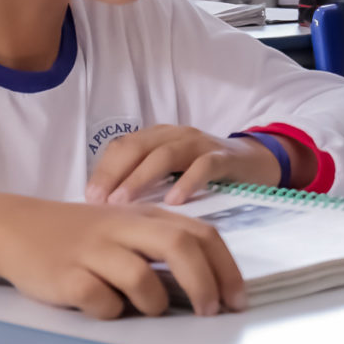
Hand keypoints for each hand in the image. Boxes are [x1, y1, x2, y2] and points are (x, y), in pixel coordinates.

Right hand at [0, 191, 246, 317]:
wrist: (16, 228)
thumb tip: (210, 285)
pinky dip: (109, 311)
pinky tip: (103, 308)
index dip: (225, 268)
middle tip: (209, 313)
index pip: (200, 233)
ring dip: (154, 302)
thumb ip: (161, 245)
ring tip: (146, 310)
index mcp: (144, 216)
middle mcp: (122, 227)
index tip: (236, 300)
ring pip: (141, 276)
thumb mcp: (124, 229)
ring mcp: (93, 250)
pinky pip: (99, 300)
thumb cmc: (81, 236)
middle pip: (179, 246)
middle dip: (204, 283)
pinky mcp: (66, 275)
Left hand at [87, 125, 279, 204]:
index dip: (102, 170)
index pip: (121, 146)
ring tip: (124, 203)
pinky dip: (187, 182)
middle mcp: (174, 134)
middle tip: (99, 203)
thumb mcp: (170, 174)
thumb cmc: (204, 175)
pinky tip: (173, 201)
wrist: (256, 164)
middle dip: (114, 174)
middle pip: (136, 146)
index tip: (88, 198)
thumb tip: (105, 209)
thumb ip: (143, 183)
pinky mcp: (224, 157)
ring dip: (140, 178)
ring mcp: (199, 143)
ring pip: (164, 154)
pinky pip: (203, 165)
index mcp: (157, 137)